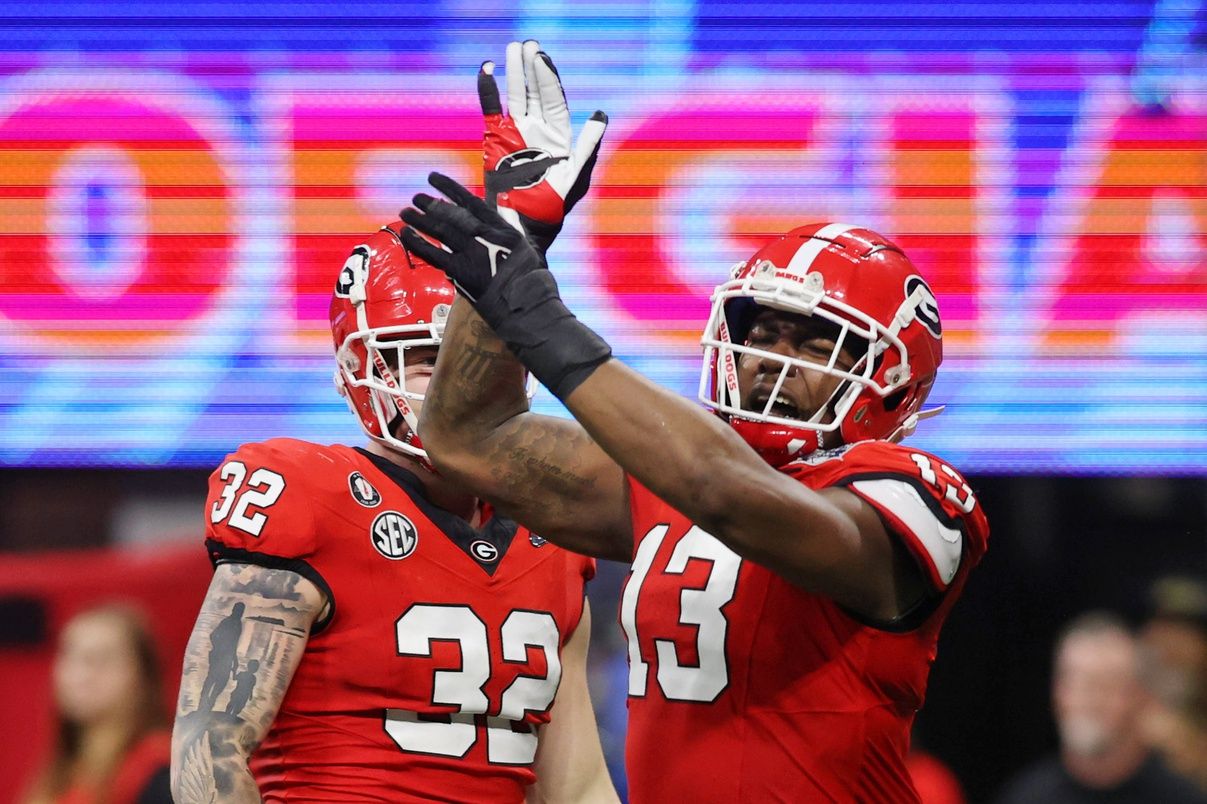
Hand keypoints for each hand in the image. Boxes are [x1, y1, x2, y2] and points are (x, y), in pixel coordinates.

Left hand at [400, 172, 610, 401]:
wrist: (528, 307)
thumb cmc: (531, 282)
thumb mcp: (525, 249)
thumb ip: (508, 233)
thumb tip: (501, 220)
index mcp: (502, 228)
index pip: (471, 202)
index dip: (450, 188)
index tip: (435, 179)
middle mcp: (486, 236)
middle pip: (453, 214)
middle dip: (432, 204)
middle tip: (417, 197)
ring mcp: (472, 253)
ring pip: (440, 230)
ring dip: (420, 219)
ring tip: (405, 211)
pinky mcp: (461, 271)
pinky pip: (433, 254)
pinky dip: (418, 242)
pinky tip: (406, 233)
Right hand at [480, 39, 607, 252]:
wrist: (522, 227)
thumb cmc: (551, 209)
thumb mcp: (574, 177)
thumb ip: (586, 147)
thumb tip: (600, 116)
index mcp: (558, 136)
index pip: (553, 99)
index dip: (548, 78)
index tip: (541, 59)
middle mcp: (537, 131)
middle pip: (534, 92)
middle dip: (530, 69)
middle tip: (526, 45)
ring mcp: (515, 134)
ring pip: (514, 96)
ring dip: (513, 74)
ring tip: (511, 51)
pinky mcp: (494, 141)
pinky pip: (490, 111)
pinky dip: (487, 91)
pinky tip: (485, 71)